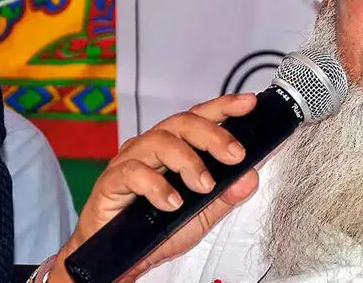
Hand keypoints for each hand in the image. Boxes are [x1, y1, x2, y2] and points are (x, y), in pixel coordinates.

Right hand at [49, 94, 260, 281]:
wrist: (120, 259)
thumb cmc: (158, 228)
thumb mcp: (202, 214)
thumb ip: (227, 196)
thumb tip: (251, 177)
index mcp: (177, 147)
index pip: (201, 117)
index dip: (224, 106)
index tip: (248, 103)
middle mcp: (153, 146)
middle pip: (182, 123)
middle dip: (213, 135)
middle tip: (235, 155)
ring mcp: (131, 160)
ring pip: (159, 141)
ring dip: (188, 162)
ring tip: (204, 186)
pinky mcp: (112, 180)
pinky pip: (133, 172)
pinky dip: (157, 186)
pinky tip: (172, 203)